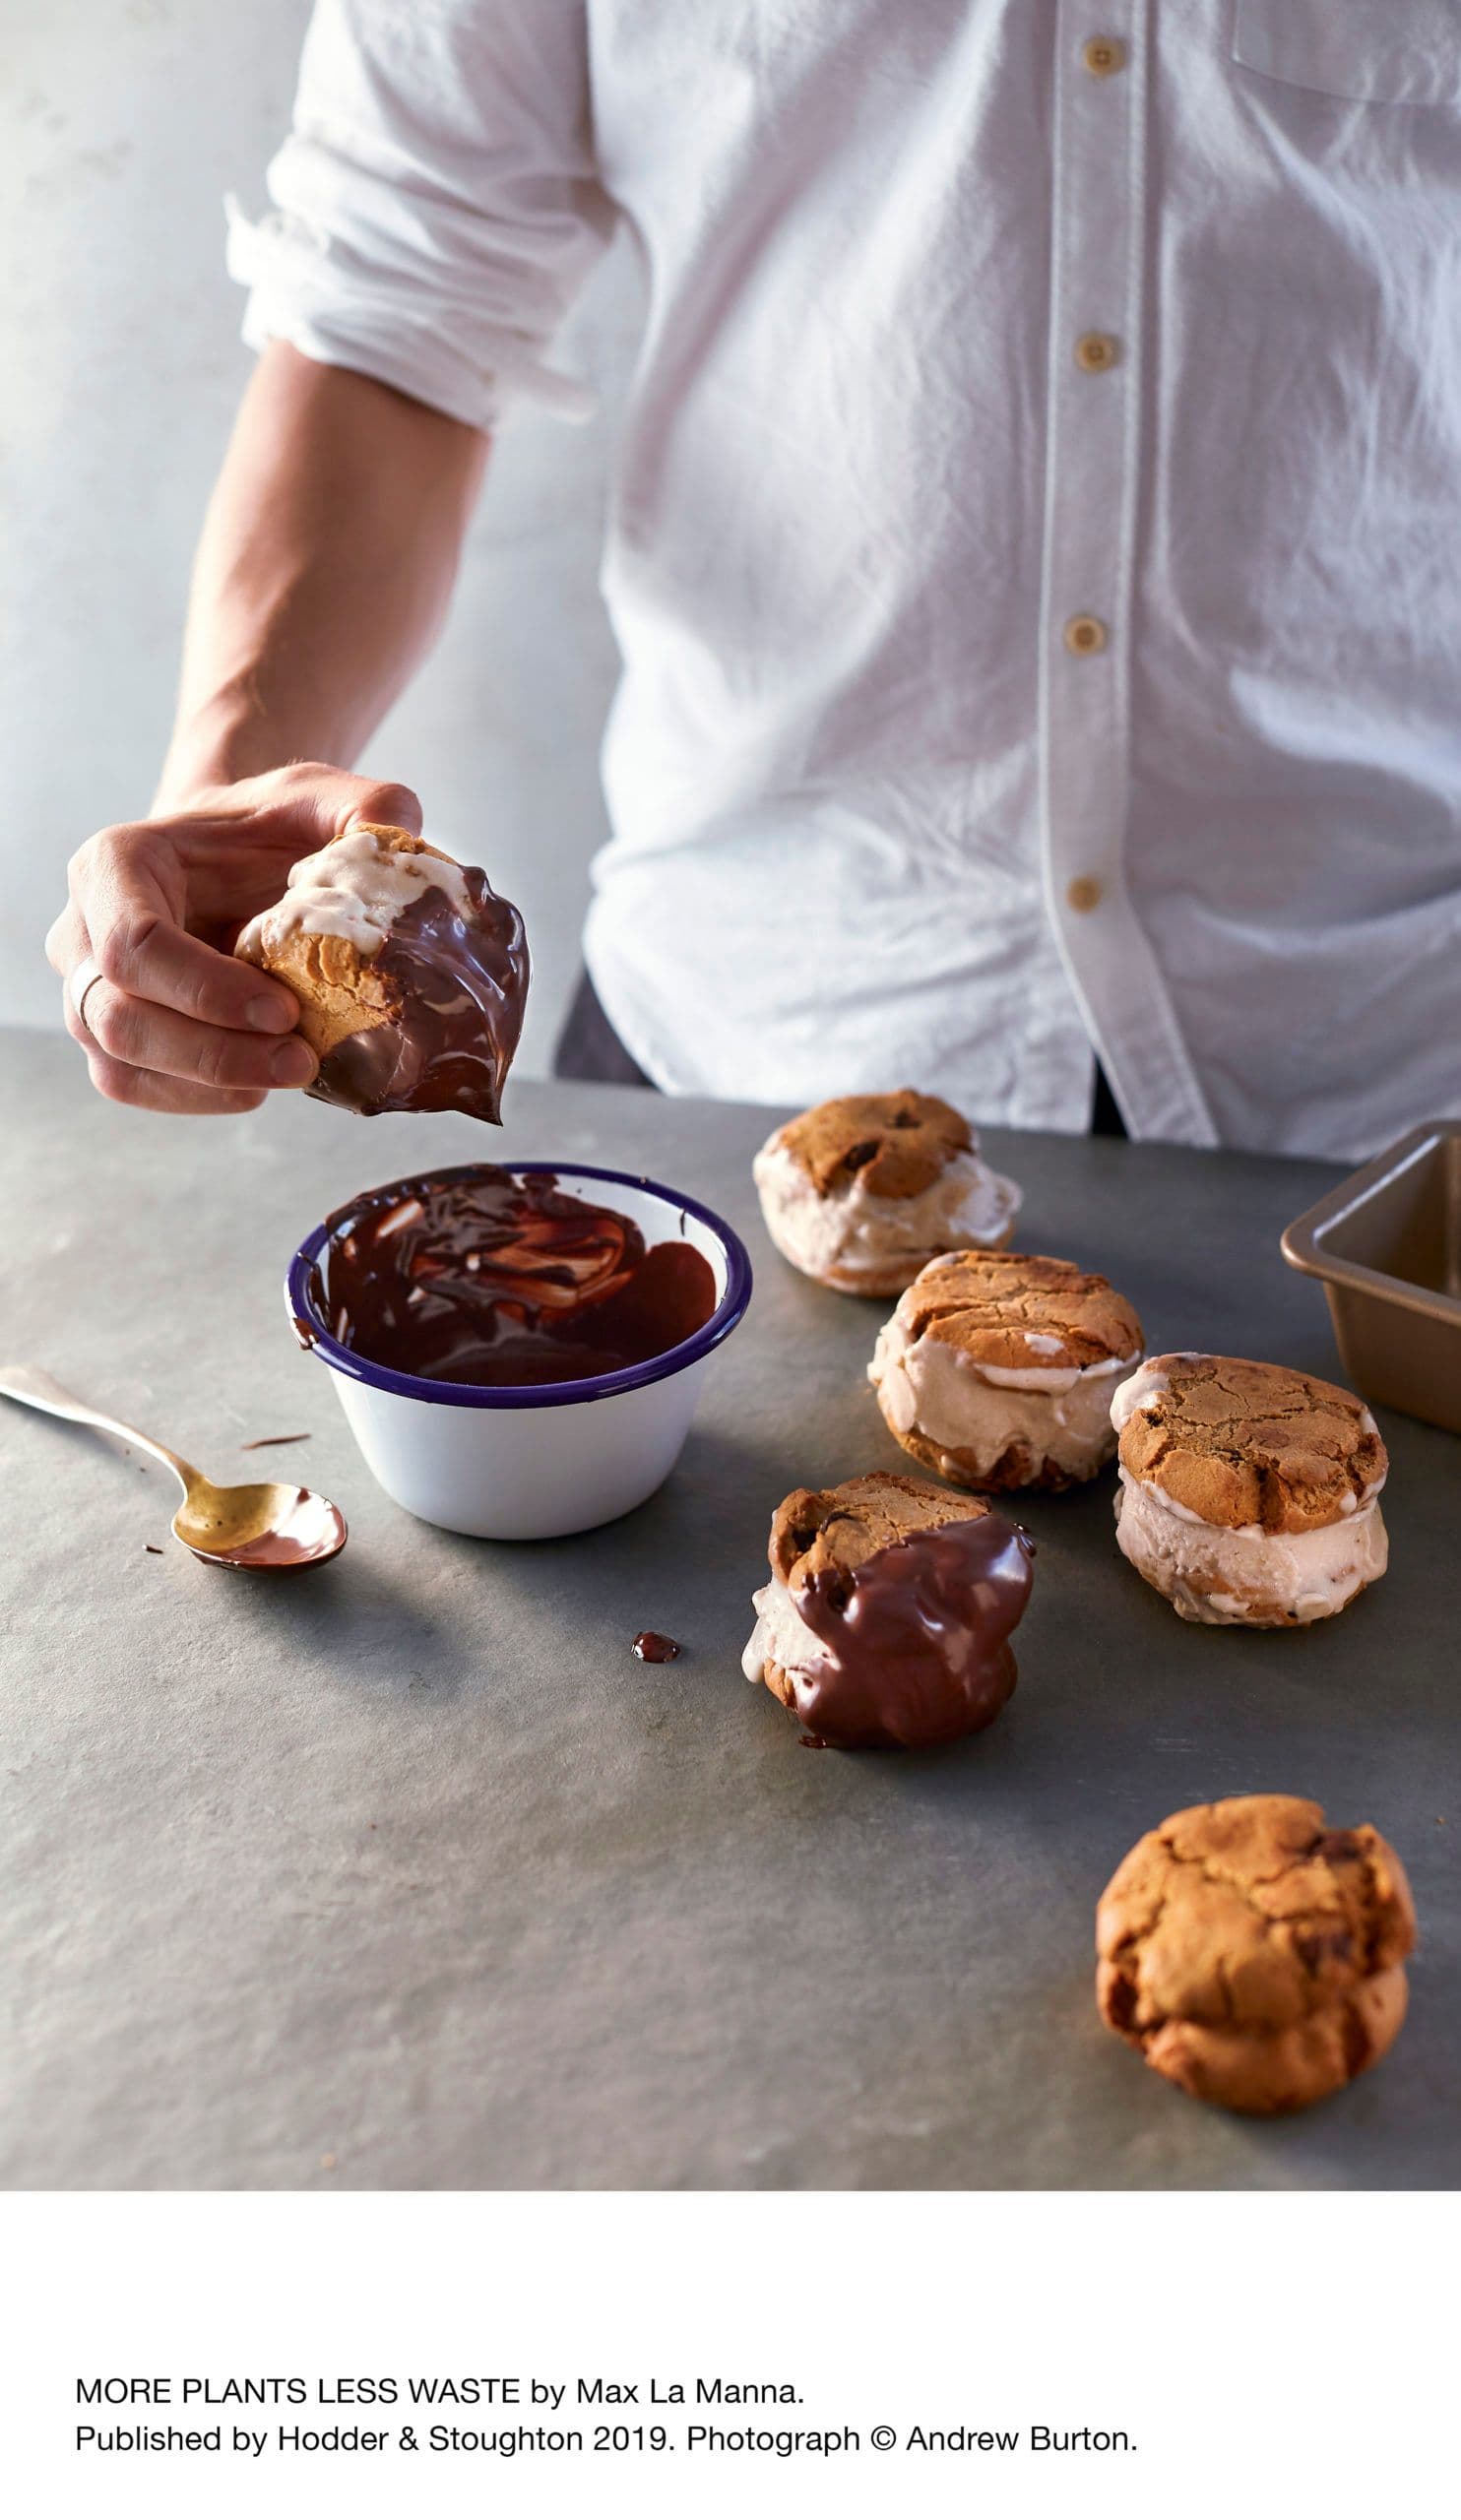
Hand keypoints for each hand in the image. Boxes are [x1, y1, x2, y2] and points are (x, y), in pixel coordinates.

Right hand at [47, 763, 420, 1113]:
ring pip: (118, 1063)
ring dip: (208, 1083)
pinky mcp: (115, 1040)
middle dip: (211, 1052)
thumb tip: (402, 832)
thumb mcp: (317, 799)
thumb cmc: (263, 830)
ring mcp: (88, 991)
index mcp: (114, 865)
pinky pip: (137, 1087)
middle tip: (301, 1061)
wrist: (232, 858)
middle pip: (115, 1016)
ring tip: (292, 1072)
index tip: (284, 1009)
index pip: (132, 943)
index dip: (202, 989)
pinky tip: (261, 1085)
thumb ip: (365, 805)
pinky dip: (201, 1098)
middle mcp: (82, 930)